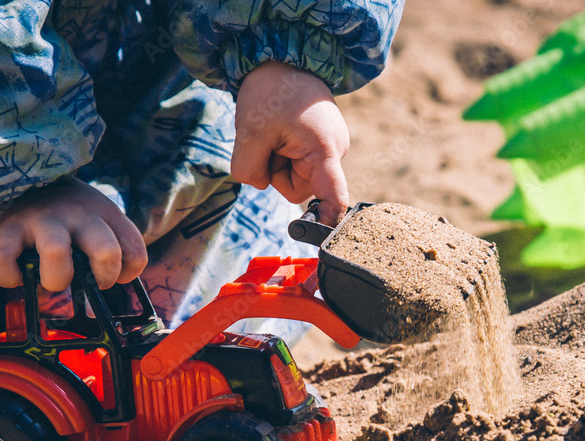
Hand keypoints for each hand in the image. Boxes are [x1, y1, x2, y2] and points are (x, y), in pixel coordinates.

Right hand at [0, 177, 146, 291]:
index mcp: (105, 214)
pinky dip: (8, 277)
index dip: (125, 274)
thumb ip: (108, 250)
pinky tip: (17, 277)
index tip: (110, 275)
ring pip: (56, 252)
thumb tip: (96, 298)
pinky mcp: (7, 227)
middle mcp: (78, 214)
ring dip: (56, 279)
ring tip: (51, 280)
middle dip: (102, 278)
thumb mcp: (98, 219)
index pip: (133, 252)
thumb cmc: (67, 213)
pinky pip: (3, 258)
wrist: (26, 177)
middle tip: (88, 283)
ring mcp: (42, 219)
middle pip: (106, 251)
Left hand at [232, 61, 349, 222]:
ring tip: (274, 132)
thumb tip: (259, 185)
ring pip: (293, 178)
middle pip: (298, 189)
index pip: (334, 196)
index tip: (326, 238)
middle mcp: (334, 152)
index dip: (328, 220)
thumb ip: (249, 171)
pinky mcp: (319, 145)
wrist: (282, 58)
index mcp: (324, 150)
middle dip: (277, 173)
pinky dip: (280, 154)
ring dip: (276, 163)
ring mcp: (328, 149)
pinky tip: (279, 132)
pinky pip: (294, 164)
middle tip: (268, 142)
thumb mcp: (250, 133)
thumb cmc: (270, 93)